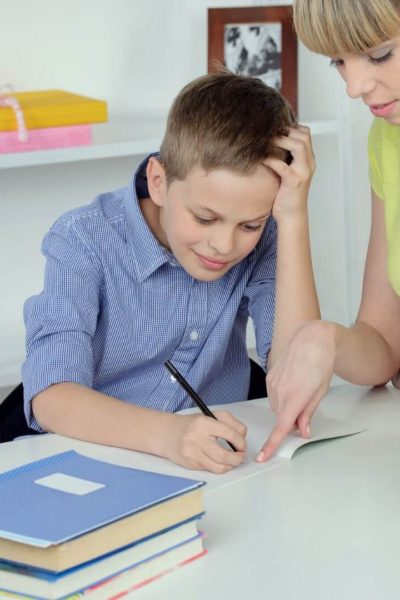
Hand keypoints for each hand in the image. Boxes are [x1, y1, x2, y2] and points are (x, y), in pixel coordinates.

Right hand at [164, 411, 246, 472]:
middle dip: (238, 458)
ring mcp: (192, 453)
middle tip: (241, 456)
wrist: (167, 434)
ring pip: (219, 466)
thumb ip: (230, 422)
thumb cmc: (192, 425)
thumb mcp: (211, 416)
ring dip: (230, 465)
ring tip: (232, 460)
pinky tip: (220, 462)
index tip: (243, 445)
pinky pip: (211, 469)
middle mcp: (196, 438)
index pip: (230, 434)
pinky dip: (219, 467)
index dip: (241, 442)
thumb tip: (243, 437)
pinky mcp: (190, 464)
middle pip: (225, 455)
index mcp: (204, 422)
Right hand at [257, 321, 335, 461]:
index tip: (263, 457)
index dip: (272, 444)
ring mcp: (272, 384)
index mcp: (295, 397)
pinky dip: (283, 397)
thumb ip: (308, 414)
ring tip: (302, 388)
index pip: (281, 427)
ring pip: (277, 407)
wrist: (312, 338)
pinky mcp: (269, 378)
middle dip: (292, 420)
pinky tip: (293, 383)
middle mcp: (280, 391)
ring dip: (287, 407)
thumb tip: (302, 431)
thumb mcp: (320, 392)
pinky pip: (273, 396)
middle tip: (307, 405)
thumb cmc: (321, 363)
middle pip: (282, 418)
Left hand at [263, 125, 314, 220]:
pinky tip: (261, 158)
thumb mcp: (288, 173)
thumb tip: (269, 143)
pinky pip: (283, 166)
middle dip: (286, 131)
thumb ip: (285, 159)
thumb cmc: (286, 195)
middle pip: (304, 136)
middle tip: (269, 134)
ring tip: (266, 142)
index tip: (275, 130)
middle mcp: (308, 164)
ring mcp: (303, 173)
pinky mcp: (294, 182)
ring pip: (299, 146)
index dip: (291, 128)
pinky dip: (271, 159)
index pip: (306, 134)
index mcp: (308, 160)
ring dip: (281, 141)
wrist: (291, 216)